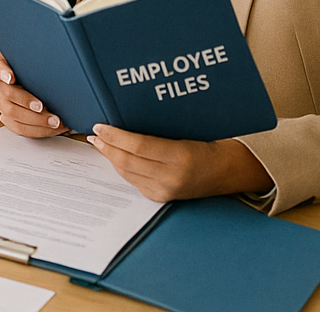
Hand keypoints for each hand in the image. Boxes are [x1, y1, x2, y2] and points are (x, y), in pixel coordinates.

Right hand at [0, 58, 65, 135]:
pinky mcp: (11, 123)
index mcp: (3, 83)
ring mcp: (5, 112)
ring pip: (18, 125)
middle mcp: (1, 98)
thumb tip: (14, 75)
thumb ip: (21, 68)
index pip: (9, 93)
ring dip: (40, 128)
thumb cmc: (28, 73)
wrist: (27, 80)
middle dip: (36, 117)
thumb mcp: (25, 66)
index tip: (40, 105)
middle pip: (12, 111)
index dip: (25, 100)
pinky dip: (39, 132)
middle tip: (54, 119)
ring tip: (57, 125)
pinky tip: (52, 129)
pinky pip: (22, 132)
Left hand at [87, 125, 272, 201]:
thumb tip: (121, 122)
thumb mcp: (183, 132)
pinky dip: (121, 168)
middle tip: (94, 134)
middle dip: (106, 146)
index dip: (114, 135)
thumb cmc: (205, 144)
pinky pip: (133, 182)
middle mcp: (172, 176)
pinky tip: (115, 157)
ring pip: (126, 173)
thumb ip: (154, 131)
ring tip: (100, 143)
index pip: (138, 146)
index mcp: (180, 156)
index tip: (100, 125)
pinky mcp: (161, 198)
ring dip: (109, 157)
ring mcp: (166, 190)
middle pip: (127, 161)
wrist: (224, 171)